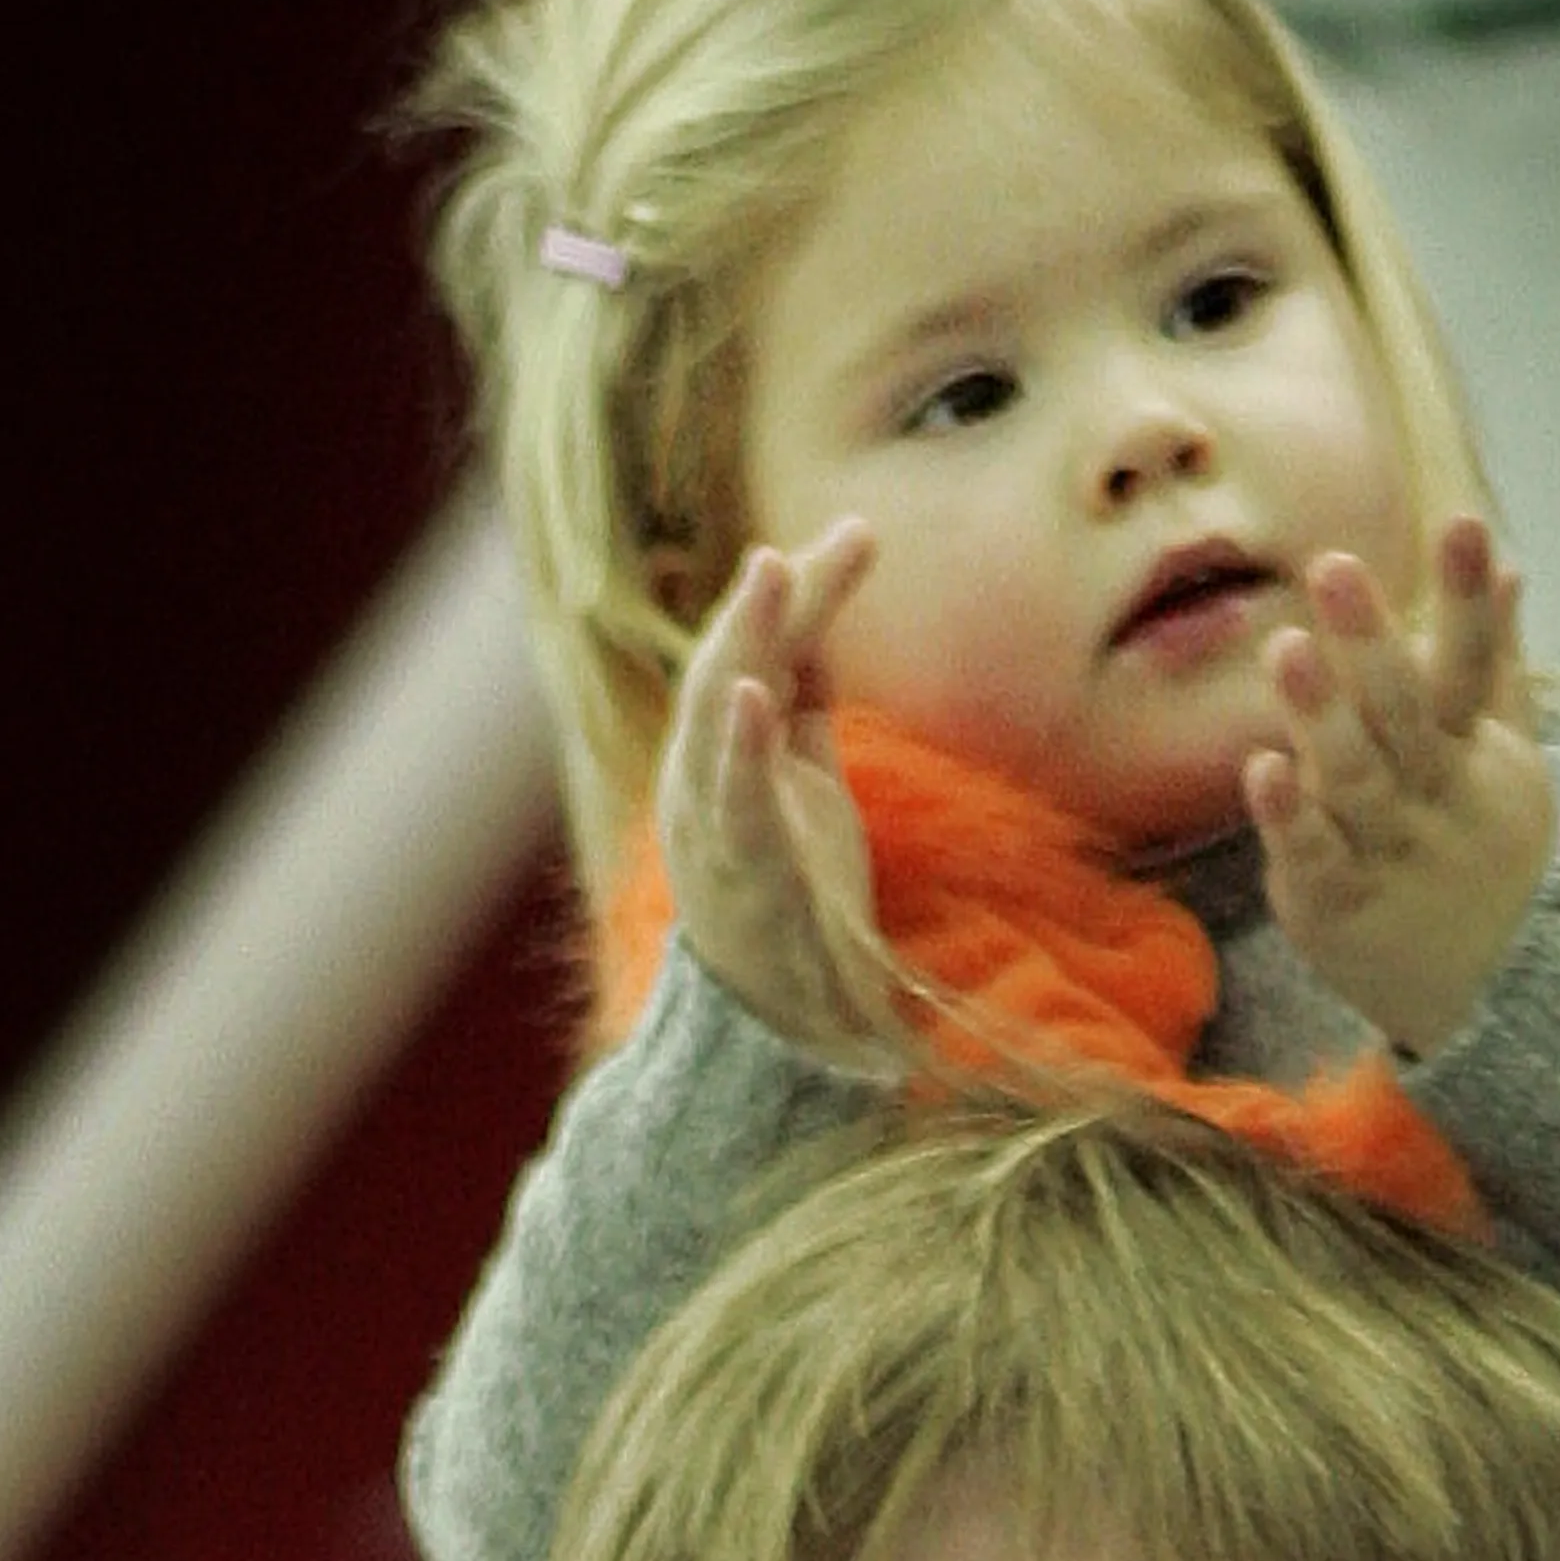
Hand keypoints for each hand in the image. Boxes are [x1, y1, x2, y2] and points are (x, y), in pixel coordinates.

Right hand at [655, 521, 898, 1062]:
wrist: (789, 1026)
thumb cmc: (795, 901)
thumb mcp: (804, 787)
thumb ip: (803, 713)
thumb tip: (818, 631)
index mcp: (720, 760)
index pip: (758, 657)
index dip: (800, 597)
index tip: (858, 534)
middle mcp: (701, 784)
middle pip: (727, 670)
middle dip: (761, 603)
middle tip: (795, 539)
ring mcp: (710, 829)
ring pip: (715, 717)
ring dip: (743, 640)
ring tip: (771, 569)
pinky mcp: (739, 878)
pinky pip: (733, 802)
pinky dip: (740, 744)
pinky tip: (756, 692)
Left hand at [1246, 515, 1554, 1057]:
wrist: (1496, 996)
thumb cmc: (1485, 856)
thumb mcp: (1505, 760)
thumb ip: (1494, 664)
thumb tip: (1512, 566)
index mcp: (1476, 753)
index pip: (1474, 664)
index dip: (1469, 597)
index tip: (1465, 523)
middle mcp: (1438, 797)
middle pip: (1406, 714)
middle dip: (1371, 642)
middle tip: (1334, 568)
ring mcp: (1390, 853)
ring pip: (1357, 780)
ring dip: (1321, 716)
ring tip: (1284, 649)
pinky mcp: (1338, 905)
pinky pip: (1316, 857)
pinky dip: (1290, 817)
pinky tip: (1261, 768)